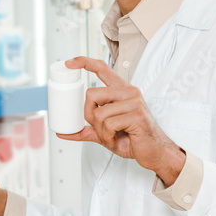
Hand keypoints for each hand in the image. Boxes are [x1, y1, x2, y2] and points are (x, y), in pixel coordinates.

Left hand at [59, 56, 185, 186]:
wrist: (153, 152)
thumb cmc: (132, 139)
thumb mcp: (105, 132)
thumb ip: (87, 129)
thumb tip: (63, 132)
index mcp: (121, 90)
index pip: (102, 68)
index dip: (84, 62)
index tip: (69, 63)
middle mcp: (128, 92)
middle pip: (91, 94)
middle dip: (88, 115)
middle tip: (99, 128)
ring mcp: (134, 102)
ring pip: (99, 113)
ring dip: (100, 130)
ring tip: (111, 136)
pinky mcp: (136, 115)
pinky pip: (108, 124)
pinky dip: (107, 136)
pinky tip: (116, 138)